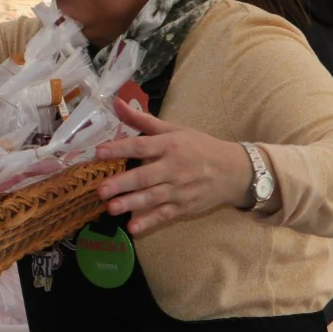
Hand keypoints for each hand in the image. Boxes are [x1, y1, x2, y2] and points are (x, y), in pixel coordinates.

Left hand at [93, 99, 254, 234]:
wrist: (234, 171)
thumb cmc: (200, 147)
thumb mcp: (175, 129)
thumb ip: (143, 120)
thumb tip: (117, 103)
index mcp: (171, 145)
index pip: (141, 146)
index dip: (120, 149)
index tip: (98, 152)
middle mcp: (174, 168)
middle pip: (145, 176)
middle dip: (122, 183)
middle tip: (101, 189)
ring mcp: (180, 190)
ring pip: (153, 198)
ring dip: (131, 204)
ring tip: (110, 207)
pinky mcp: (185, 207)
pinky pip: (165, 215)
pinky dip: (150, 222)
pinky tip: (134, 228)